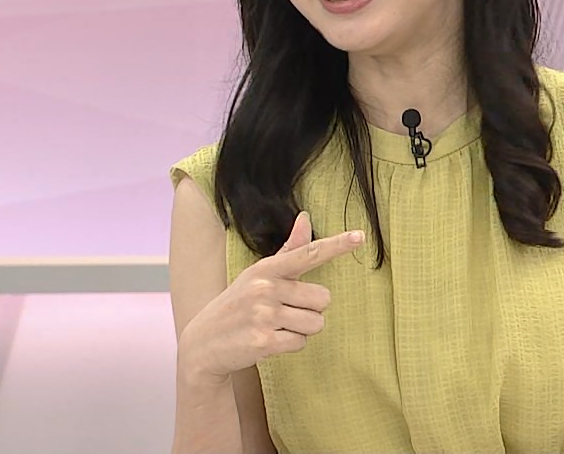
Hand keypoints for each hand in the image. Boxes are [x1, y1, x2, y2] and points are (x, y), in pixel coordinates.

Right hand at [178, 211, 363, 382]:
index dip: (336, 245)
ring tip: (275, 327)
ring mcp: (263, 314)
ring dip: (301, 330)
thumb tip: (305, 218)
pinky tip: (269, 341)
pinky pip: (300, 342)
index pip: (308, 253)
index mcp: (267, 269)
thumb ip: (289, 251)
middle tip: (283, 313)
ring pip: (315, 323)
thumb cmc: (238, 305)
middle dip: (310, 310)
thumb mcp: (259, 275)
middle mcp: (265, 288)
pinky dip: (290, 345)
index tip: (360, 236)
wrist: (203, 343)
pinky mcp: (263, 341)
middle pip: (323, 299)